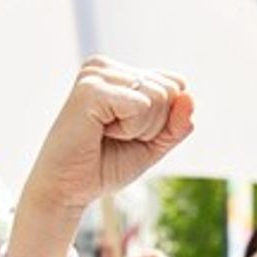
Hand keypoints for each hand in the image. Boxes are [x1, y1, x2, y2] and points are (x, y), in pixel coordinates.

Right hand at [10, 59, 194, 256]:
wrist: (67, 190)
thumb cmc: (104, 165)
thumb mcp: (153, 144)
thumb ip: (176, 123)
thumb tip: (189, 96)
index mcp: (118, 72)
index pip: (175, 84)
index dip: (162, 121)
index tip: (127, 134)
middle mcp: (105, 66)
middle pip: (170, 89)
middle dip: (153, 125)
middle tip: (116, 138)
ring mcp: (95, 74)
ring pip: (159, 97)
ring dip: (140, 129)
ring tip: (106, 135)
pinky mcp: (90, 89)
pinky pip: (141, 106)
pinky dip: (130, 130)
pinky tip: (100, 133)